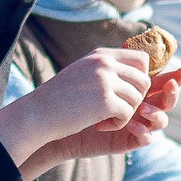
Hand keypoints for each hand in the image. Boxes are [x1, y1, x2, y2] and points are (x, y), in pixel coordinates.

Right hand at [0, 48, 167, 170]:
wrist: (36, 114)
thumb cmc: (58, 99)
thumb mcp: (83, 74)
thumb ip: (105, 69)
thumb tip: (137, 73)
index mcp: (101, 55)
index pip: (141, 59)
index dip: (140, 79)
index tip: (126, 93)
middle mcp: (105, 63)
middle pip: (144, 81)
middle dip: (134, 100)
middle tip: (113, 110)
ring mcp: (105, 80)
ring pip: (138, 99)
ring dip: (125, 114)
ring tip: (103, 119)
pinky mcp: (105, 100)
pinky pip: (128, 114)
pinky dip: (117, 124)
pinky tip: (99, 125)